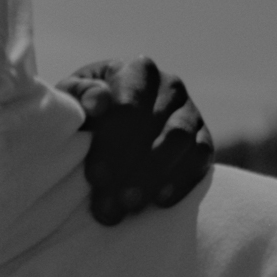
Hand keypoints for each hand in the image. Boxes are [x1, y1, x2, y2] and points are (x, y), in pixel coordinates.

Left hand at [56, 57, 214, 225]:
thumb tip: (98, 101)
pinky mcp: (203, 137)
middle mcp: (169, 86)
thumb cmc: (85, 108)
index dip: (110, 144)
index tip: (95, 177)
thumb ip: (80, 95)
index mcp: (137, 71)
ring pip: (180, 141)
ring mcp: (190, 112)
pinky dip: (181, 180)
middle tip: (110, 203)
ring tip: (130, 205)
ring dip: (154, 176)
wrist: (111, 121)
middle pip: (155, 125)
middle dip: (130, 167)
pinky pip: (200, 158)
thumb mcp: (73, 97)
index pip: (127, 106)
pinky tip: (160, 201)